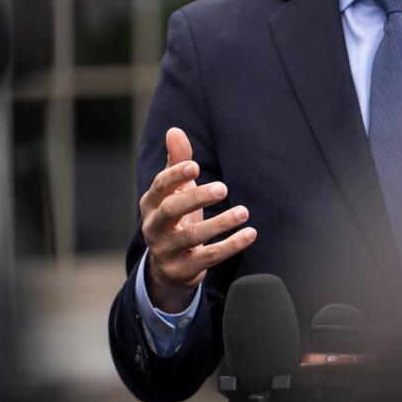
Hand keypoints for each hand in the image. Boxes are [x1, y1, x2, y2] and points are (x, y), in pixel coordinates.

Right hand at [140, 127, 255, 312]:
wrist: (168, 266)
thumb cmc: (176, 217)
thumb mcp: (176, 191)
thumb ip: (177, 161)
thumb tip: (174, 130)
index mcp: (151, 204)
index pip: (159, 187)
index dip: (175, 176)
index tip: (195, 166)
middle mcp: (154, 227)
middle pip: (171, 210)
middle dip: (196, 197)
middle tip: (223, 188)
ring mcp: (167, 251)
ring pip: (192, 237)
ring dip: (220, 223)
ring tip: (244, 212)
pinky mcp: (184, 270)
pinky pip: (209, 258)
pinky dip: (231, 245)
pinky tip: (250, 234)